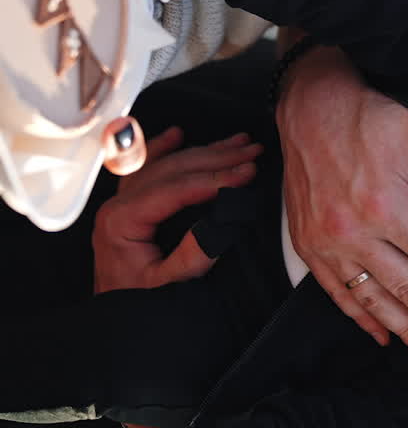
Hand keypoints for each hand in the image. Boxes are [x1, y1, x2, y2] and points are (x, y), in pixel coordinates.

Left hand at [92, 127, 261, 292]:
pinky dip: (163, 148)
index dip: (216, 177)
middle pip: (174, 167)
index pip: (177, 187)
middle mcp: (119, 205)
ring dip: (204, 150)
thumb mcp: (168, 285)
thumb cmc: (135, 302)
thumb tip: (220, 222)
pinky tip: (177, 135)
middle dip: (218, 157)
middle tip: (252, 152)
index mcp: (123, 220)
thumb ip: (193, 255)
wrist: (113, 315)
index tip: (246, 171)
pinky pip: (146, 167)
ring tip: (238, 142)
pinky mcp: (130, 206)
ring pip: (166, 162)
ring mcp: (123, 202)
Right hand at [275, 46, 407, 360]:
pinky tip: (384, 335)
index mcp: (387, 204)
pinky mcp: (308, 244)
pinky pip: (338, 293)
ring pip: (374, 299)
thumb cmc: (372, 113)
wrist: (309, 103)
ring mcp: (327, 243)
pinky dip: (362, 318)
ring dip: (407, 330)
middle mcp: (354, 231)